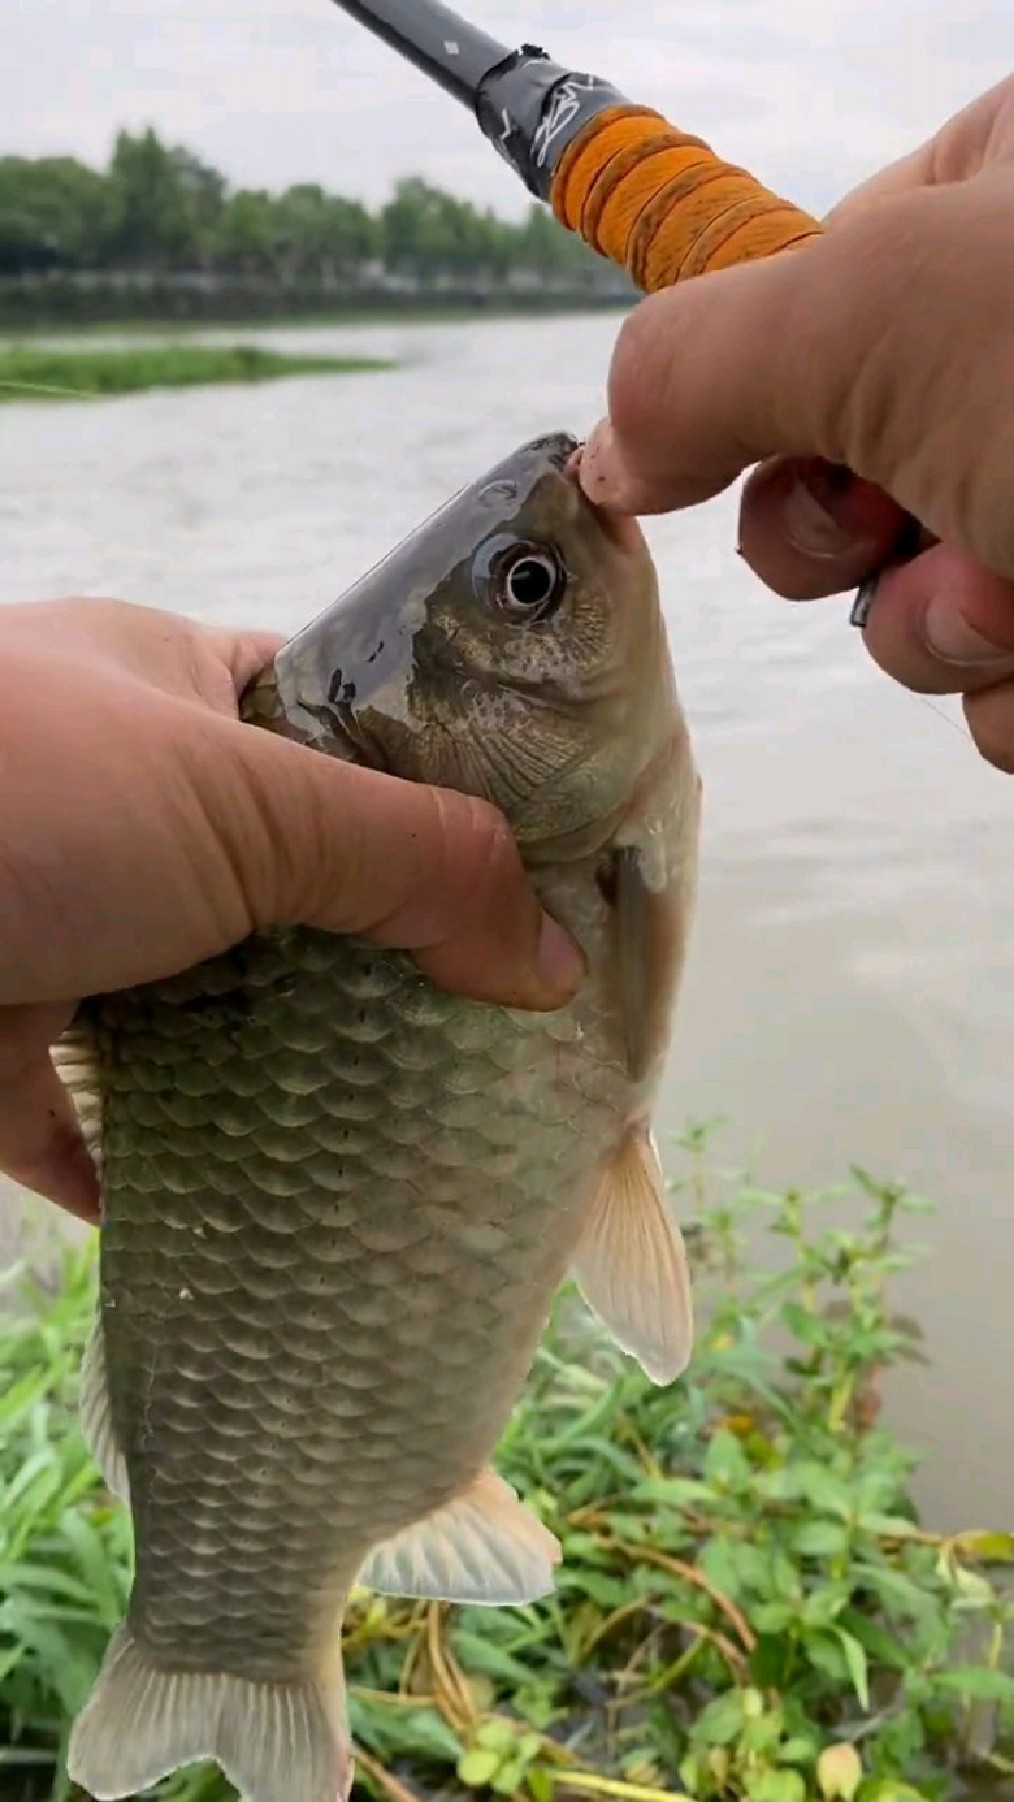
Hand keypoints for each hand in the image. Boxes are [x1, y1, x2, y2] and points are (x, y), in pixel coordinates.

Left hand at [0, 600, 582, 1222]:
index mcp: (170, 694)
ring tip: (423, 1125)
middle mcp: (114, 806)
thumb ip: (410, 862)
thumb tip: (553, 953)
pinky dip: (155, 1170)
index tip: (536, 885)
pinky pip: (92, 1123)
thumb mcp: (241, 801)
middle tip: (504, 1029)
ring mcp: (53, 926)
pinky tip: (253, 1215)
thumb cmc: (18, 795)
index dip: (440, 798)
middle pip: (284, 884)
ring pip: (198, 1007)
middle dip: (379, 954)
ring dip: (284, 1066)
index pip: (339, 731)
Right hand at [578, 76, 1013, 771]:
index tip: (719, 458)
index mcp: (1006, 205)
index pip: (810, 296)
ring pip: (925, 596)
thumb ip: (703, 360)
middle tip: (913, 521)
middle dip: (858, 542)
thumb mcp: (880, 316)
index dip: (758, 394)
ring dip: (941, 628)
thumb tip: (604, 448)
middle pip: (850, 469)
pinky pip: (1007, 678)